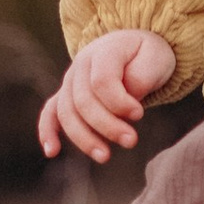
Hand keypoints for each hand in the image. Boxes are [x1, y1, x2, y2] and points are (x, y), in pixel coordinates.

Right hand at [40, 29, 177, 164]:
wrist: (134, 47)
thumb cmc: (147, 54)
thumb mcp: (155, 58)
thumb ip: (140, 78)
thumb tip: (125, 103)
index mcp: (104, 51)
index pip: (101, 81)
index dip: (118, 102)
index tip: (138, 114)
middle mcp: (81, 65)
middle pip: (83, 101)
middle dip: (107, 126)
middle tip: (131, 141)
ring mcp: (70, 80)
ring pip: (67, 112)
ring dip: (84, 138)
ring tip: (105, 156)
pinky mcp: (66, 95)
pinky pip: (51, 112)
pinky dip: (48, 131)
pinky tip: (52, 151)